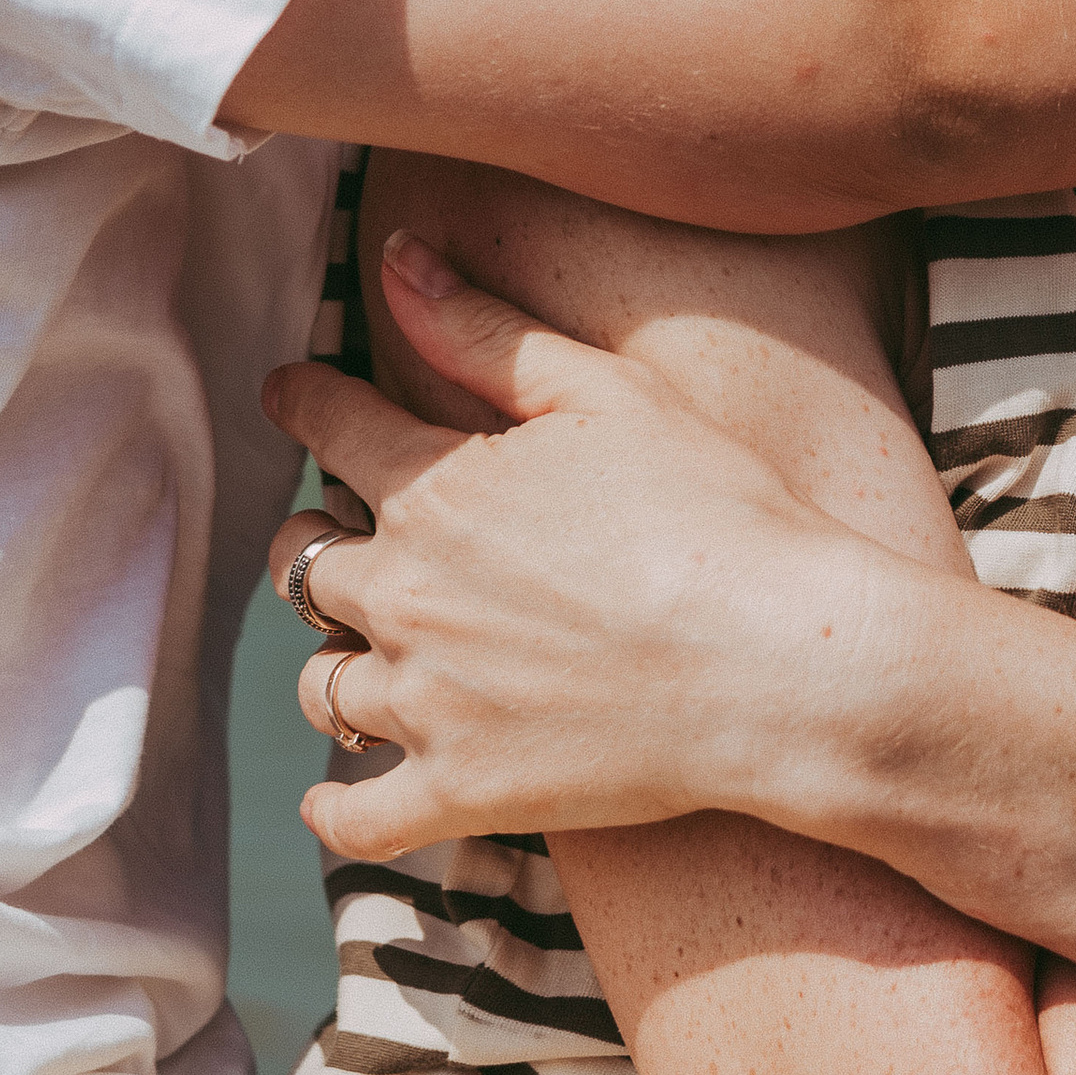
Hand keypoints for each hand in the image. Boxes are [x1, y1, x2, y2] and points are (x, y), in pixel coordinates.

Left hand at [261, 244, 902, 863]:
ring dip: (331, 661)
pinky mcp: (462, 791)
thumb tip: (392, 260)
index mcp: (437, 488)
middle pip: (303, 562)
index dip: (305, 400)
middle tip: (328, 532)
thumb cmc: (718, 513)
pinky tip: (339, 793)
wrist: (784, 665)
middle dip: (307, 537)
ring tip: (358, 653)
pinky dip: (337, 806)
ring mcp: (429, 701)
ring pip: (323, 684)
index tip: (290, 391)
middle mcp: (409, 594)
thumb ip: (484, 330)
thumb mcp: (609, 391)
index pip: (329, 425)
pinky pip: (358, 814)